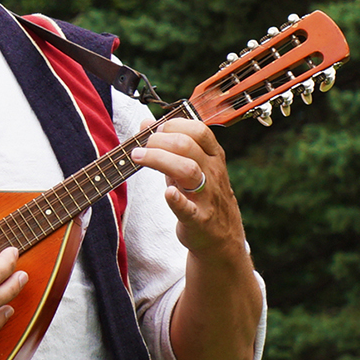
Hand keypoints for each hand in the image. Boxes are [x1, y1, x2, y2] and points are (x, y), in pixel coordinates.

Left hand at [130, 117, 245, 258]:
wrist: (221, 236)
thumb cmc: (201, 195)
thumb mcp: (189, 166)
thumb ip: (169, 145)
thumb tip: (146, 122)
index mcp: (212, 157)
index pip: (199, 130)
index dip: (174, 125)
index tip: (156, 130)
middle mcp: (212, 173)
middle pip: (188, 146)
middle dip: (160, 140)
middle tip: (140, 146)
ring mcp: (206, 196)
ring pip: (188, 170)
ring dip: (160, 160)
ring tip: (138, 157)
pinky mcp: (198, 219)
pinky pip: (188, 209)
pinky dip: (176, 200)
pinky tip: (166, 193)